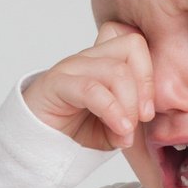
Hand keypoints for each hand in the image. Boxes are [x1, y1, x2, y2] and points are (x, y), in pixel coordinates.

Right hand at [22, 21, 153, 149]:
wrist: (39, 144)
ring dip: (128, 104)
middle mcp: (89, 58)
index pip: (135, 42)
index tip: (148, 110)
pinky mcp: (56, 82)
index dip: (148, 73)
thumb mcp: (114, 130)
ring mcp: (72, 67)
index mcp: (105, 61)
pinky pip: (91, 89)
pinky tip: (118, 129)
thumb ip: (130, 123)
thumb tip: (135, 128)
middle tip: (141, 119)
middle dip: (145, 87)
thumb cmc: (75, 131)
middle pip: (131, 47)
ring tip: (125, 130)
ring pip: (116, 70)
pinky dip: (111, 110)